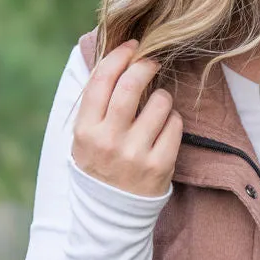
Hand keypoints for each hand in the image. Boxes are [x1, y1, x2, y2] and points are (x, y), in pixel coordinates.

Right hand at [72, 39, 182, 197]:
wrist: (111, 212)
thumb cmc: (99, 163)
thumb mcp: (85, 136)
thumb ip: (96, 102)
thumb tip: (118, 58)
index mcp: (85, 130)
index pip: (102, 80)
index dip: (119, 56)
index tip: (132, 47)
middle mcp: (108, 141)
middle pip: (131, 86)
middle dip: (145, 66)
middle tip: (151, 63)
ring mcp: (135, 154)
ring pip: (159, 103)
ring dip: (161, 97)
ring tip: (156, 106)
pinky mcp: (160, 166)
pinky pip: (175, 125)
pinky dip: (172, 120)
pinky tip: (164, 128)